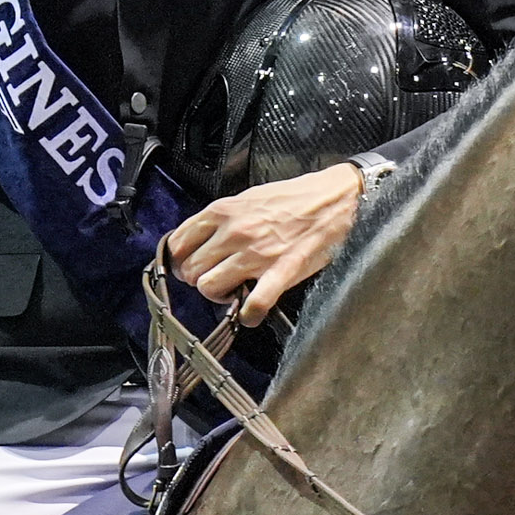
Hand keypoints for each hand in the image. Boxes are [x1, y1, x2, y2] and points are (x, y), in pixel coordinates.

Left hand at [161, 163, 367, 322]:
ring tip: (232, 292)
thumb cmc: (294, 199)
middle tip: (216, 279)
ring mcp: (255, 253)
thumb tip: (199, 242)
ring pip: (208, 287)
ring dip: (218, 296)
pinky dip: (248, 316)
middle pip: (190, 270)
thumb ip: (221, 219)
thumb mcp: (247, 198)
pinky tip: (251, 314)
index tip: (191, 265)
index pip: (178, 244)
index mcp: (223, 211)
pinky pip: (252, 304)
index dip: (181, 259)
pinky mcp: (281, 272)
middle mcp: (234, 232)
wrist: (336, 199)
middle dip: (199, 279)